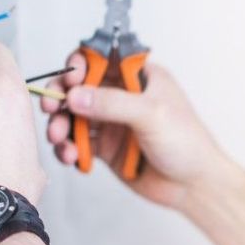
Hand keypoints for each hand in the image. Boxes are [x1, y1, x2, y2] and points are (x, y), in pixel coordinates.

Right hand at [40, 53, 227, 209]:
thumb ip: (112, 103)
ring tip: (59, 140)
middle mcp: (123, 96)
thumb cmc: (187, 144)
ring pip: (74, 116)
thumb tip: (75, 95)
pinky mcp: (106, 147)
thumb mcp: (151, 115)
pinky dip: (69, 148)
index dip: (80, 64)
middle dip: (61, 96)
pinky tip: (71, 157)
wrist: (193, 186)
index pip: (101, 58)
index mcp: (139, 77)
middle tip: (50, 108)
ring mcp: (113, 122)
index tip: (70, 79)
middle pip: (80, 86)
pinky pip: (78, 143)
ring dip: (61, 125)